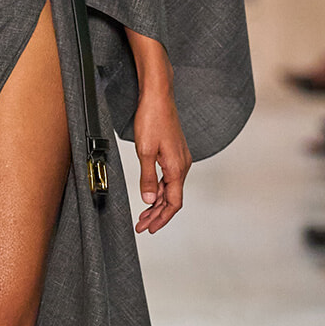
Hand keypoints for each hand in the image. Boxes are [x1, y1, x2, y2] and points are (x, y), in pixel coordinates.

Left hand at [132, 86, 190, 234]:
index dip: (161, 219)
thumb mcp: (145, 151)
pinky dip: (158, 189)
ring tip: (143, 215)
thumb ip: (146, 177)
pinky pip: (168, 178)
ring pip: (169, 189)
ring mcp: (179, 159)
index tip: (150, 228)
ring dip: (156, 203)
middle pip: (172, 199)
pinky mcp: (173, 153)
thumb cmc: (152, 118)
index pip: (173, 203)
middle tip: (142, 226)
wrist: (158, 97)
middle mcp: (182, 165)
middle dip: (157, 215)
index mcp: (177, 168)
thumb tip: (147, 199)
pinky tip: (149, 194)